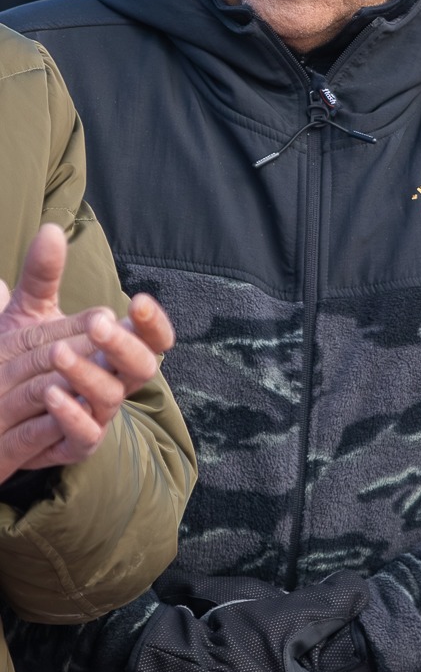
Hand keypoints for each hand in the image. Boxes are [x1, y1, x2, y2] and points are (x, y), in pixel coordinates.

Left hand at [0, 225, 174, 474]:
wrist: (6, 411)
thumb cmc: (31, 359)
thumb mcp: (32, 313)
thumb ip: (43, 275)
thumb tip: (48, 229)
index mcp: (118, 350)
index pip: (155, 338)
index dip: (155, 323)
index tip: (140, 301)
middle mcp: (117, 381)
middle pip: (144, 366)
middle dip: (124, 344)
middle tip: (98, 322)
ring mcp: (99, 414)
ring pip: (112, 397)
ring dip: (89, 374)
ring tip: (57, 352)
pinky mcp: (76, 442)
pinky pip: (83, 433)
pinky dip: (71, 414)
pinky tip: (50, 392)